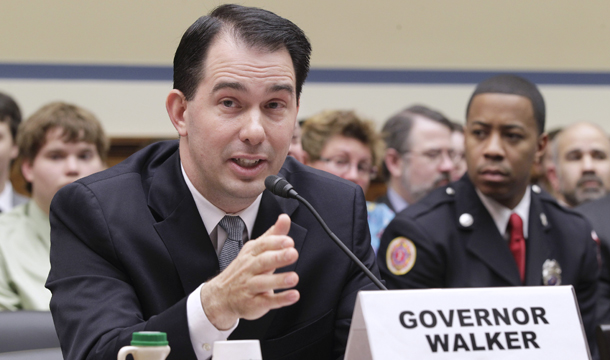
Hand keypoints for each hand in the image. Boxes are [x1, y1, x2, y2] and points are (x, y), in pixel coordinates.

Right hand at [200, 214, 299, 329]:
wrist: (220, 297)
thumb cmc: (243, 271)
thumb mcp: (256, 250)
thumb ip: (273, 235)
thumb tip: (285, 218)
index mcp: (251, 254)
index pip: (262, 245)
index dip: (275, 243)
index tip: (289, 241)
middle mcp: (249, 270)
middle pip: (263, 262)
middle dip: (278, 257)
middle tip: (292, 254)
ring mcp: (250, 287)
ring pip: (264, 283)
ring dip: (279, 280)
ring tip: (293, 278)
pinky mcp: (254, 304)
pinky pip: (267, 302)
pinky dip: (281, 299)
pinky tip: (293, 295)